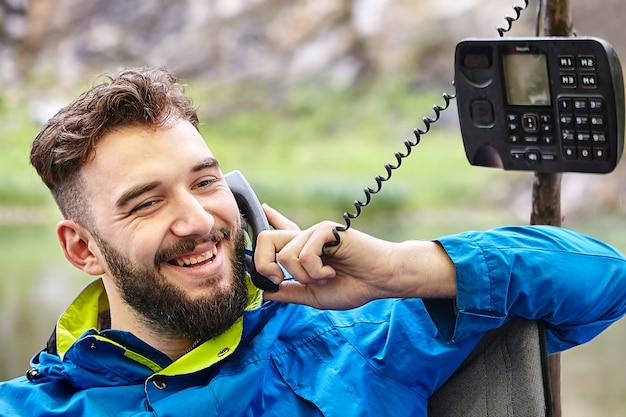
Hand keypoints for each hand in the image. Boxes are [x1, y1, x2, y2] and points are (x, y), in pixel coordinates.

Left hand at [254, 219, 456, 309]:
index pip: (275, 231)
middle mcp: (304, 238)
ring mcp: (313, 232)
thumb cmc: (353, 286)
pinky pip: (305, 254)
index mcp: (301, 250)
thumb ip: (289, 292)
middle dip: (263, 265)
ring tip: (324, 277)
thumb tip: (263, 293)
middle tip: (280, 279)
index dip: (264, 221)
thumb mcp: (313, 295)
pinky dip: (316, 272)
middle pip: (264, 239)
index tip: (262, 212)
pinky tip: (332, 271)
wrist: (380, 280)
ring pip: (285, 255)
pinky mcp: (325, 231)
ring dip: (304, 276)